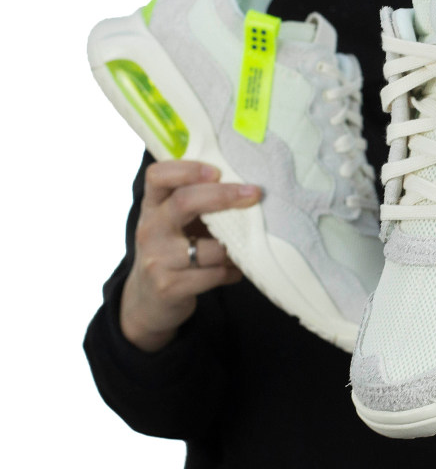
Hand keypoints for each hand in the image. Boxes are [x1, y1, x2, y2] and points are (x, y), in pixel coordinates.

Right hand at [120, 160, 260, 351]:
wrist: (148, 299)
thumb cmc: (173, 248)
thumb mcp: (174, 221)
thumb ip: (196, 201)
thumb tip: (245, 185)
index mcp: (152, 206)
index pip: (157, 175)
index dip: (188, 169)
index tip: (217, 171)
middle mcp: (150, 229)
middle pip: (185, 201)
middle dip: (224, 195)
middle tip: (254, 193)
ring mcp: (157, 259)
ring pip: (211, 247)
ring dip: (235, 246)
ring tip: (243, 246)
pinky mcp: (169, 287)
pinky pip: (215, 274)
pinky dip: (232, 271)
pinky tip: (234, 270)